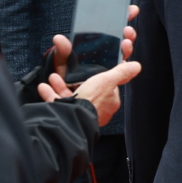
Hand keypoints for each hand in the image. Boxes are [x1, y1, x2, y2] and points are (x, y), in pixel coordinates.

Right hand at [40, 9, 141, 127]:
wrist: (70, 121)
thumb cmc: (91, 100)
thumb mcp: (107, 81)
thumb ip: (120, 73)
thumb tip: (136, 65)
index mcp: (109, 98)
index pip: (109, 79)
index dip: (105, 67)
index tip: (93, 60)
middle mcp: (96, 106)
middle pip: (87, 86)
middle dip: (77, 76)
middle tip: (69, 68)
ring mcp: (81, 112)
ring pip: (70, 93)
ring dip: (62, 83)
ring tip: (54, 75)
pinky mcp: (65, 116)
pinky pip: (58, 102)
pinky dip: (51, 94)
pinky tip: (45, 86)